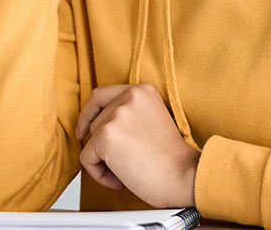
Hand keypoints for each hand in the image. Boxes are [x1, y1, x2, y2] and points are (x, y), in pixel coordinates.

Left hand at [76, 84, 200, 207]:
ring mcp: (117, 114)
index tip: (85, 129)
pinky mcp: (106, 135)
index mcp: (141, 91)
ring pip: (90, 141)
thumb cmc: (171, 159)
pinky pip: (86, 159)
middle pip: (94, 122)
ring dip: (105, 162)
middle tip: (127, 162)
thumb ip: (128, 115)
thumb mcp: (151, 122)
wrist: (185, 177)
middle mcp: (129, 97)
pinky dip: (99, 175)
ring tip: (130, 170)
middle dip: (104, 147)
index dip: (89, 114)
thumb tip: (95, 123)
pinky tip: (122, 179)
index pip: (100, 95)